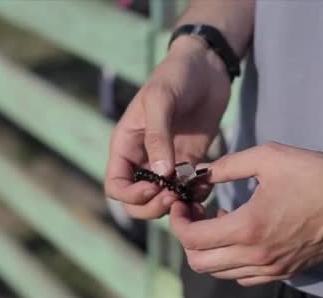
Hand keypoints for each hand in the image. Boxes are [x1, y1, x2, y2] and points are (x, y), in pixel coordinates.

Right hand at [105, 37, 229, 218]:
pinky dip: (195, 195)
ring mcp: (167, 162)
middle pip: (137, 202)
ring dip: (176, 204)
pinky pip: (188, 190)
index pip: (116, 186)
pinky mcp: (190, 161)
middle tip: (175, 196)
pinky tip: (206, 186)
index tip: (154, 188)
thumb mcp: (160, 100)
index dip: (130, 196)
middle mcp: (143, 158)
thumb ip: (157, 137)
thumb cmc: (176, 75)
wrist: (207, 65)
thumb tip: (160, 175)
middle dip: (153, 206)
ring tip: (193, 194)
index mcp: (126, 145)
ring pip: (162, 200)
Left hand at [170, 142, 322, 285]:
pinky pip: (244, 277)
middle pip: (200, 263)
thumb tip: (201, 173)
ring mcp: (273, 269)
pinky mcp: (286, 272)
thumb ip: (227, 165)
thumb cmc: (317, 173)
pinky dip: (231, 260)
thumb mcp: (268, 157)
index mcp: (249, 228)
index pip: (192, 239)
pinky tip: (241, 233)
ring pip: (221, 273)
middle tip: (193, 212)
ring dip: (209, 249)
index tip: (181, 203)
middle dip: (187, 237)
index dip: (177, 221)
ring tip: (217, 218)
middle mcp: (258, 256)